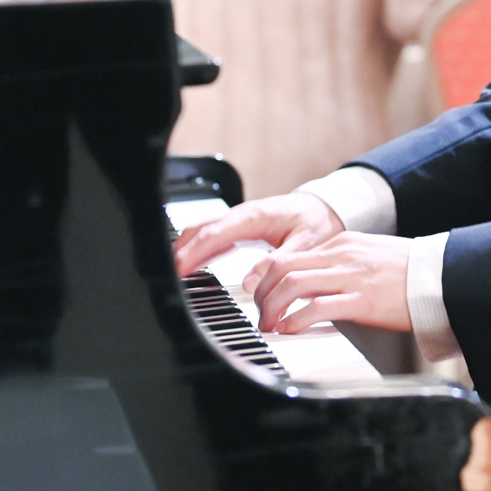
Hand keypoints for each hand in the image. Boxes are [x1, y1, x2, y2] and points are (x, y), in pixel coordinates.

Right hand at [173, 192, 341, 276]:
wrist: (326, 207)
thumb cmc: (318, 221)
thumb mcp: (306, 243)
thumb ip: (279, 261)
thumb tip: (251, 283)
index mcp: (255, 217)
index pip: (215, 233)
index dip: (193, 251)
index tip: (177, 267)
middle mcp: (242, 216)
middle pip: (201, 230)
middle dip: (180, 250)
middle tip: (164, 276)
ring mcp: (239, 222)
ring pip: (203, 233)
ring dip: (185, 250)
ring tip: (170, 274)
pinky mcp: (240, 230)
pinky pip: (212, 238)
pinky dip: (197, 251)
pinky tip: (189, 266)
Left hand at [247, 232, 413, 333]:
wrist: (440, 276)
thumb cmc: (407, 272)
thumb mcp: (366, 257)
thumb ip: (338, 266)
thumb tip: (311, 285)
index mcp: (341, 245)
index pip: (288, 255)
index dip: (265, 277)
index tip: (261, 295)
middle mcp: (341, 256)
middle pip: (282, 267)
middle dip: (261, 293)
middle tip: (259, 313)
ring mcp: (351, 277)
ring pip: (293, 284)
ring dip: (272, 307)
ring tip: (269, 325)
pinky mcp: (362, 301)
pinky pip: (317, 308)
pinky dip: (296, 320)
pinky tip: (290, 330)